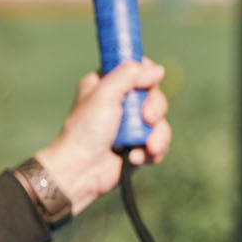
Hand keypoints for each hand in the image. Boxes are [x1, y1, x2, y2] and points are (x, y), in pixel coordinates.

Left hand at [33, 59, 171, 215]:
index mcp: (105, 85)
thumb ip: (129, 75)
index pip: (136, 70)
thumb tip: (157, 69)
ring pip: (160, 120)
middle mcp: (119, 103)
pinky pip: (159, 142)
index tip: (148, 83)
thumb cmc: (86, 131)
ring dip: (157, 134)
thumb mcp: (104, 94)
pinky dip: (153, 151)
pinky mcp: (138, 145)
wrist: (81, 171)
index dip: (146, 75)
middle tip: (147, 118)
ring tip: (145, 146)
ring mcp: (129, 125)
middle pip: (154, 95)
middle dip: (155, 108)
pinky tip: (136, 158)